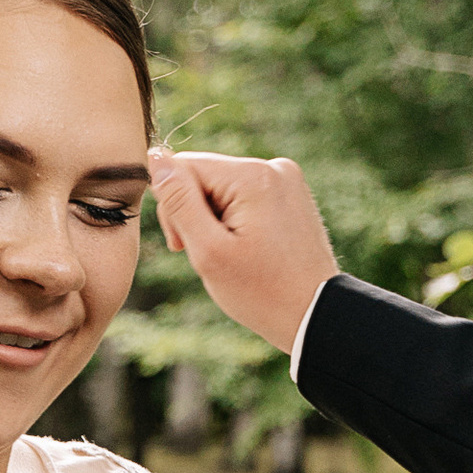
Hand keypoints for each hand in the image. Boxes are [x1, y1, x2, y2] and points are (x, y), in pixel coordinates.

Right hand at [146, 148, 338, 354]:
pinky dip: (236, 220)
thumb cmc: (262, 292)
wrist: (316, 313)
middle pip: (204, 176)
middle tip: (211, 256)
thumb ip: (179, 202)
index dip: (172, 206)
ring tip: (234, 256)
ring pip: (222, 188)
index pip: (183, 167)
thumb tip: (155, 159)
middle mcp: (273, 166)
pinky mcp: (291, 193)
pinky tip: (248, 249)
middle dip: (195, 214)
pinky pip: (244, 196)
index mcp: (252, 176)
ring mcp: (286, 179)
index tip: (184, 245)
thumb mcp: (209, 251)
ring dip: (215, 220)